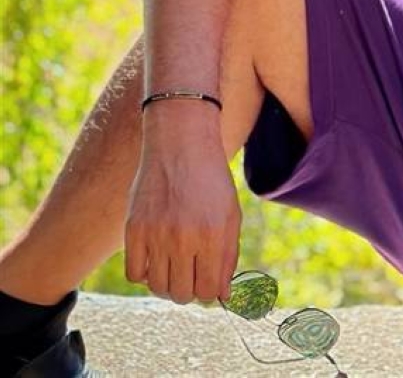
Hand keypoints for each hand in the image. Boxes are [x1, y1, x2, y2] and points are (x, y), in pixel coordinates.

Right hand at [124, 105, 240, 302]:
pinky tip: (155, 255)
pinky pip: (134, 274)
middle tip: (190, 270)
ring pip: (158, 288)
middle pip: (182, 294)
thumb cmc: (211, 181)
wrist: (181, 144)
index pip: (209, 291)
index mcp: (214, 234)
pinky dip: (144, 272)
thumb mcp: (230, 214)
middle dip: (189, 288)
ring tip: (174, 262)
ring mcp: (157, 234)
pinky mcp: (133, 230)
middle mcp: (185, 237)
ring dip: (167, 282)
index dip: (209, 290)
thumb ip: (228, 257)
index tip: (207, 280)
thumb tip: (221, 296)